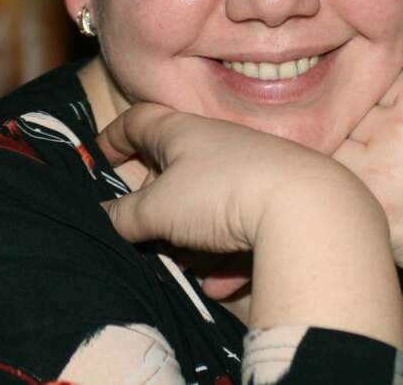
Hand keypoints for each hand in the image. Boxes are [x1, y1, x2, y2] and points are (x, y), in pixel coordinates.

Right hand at [97, 101, 346, 254]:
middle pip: (174, 167)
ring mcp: (248, 171)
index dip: (114, 137)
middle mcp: (216, 145)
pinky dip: (226, 254)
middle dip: (155, 204)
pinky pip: (239, 228)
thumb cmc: (219, 192)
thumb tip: (103, 219)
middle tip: (141, 231)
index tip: (97, 160)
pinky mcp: (274, 201)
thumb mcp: (158, 209)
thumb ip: (124, 216)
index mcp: (183, 132)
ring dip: (191, 237)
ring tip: (185, 265)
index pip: (139, 121)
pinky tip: (223, 281)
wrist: (305, 209)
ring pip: (206, 204)